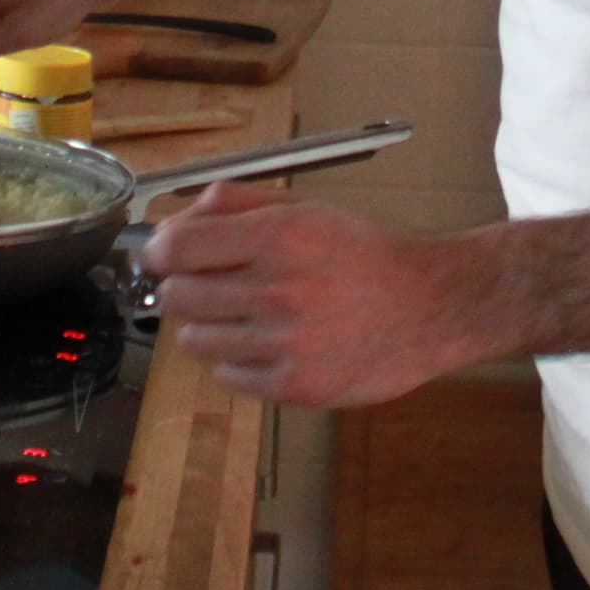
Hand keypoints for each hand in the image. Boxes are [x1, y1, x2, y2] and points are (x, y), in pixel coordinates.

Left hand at [138, 181, 497, 407]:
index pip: (177, 247)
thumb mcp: (307, 208)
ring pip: (196, 339)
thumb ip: (239, 204)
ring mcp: (286, 343)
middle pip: (178, 295)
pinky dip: (236, 360)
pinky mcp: (295, 386)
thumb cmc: (367, 254)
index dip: (159, 252)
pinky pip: (228, 375)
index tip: (163, 257)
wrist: (430, 307)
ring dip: (207, 326)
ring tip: (241, 315)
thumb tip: (179, 217)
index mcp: (279, 235)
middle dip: (183, 288)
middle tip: (206, 286)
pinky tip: (264, 343)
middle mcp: (279, 289)